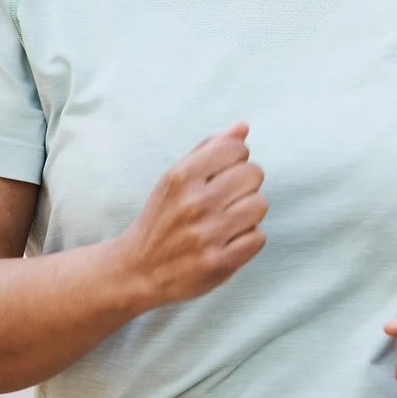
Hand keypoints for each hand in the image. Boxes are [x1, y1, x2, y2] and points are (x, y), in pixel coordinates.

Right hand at [110, 125, 267, 309]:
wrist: (136, 271)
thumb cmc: (163, 218)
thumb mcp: (175, 179)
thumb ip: (210, 150)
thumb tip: (243, 127)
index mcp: (181, 177)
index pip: (236, 149)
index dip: (235, 160)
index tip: (222, 175)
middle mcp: (194, 203)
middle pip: (254, 174)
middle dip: (245, 185)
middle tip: (225, 200)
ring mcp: (207, 235)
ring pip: (260, 205)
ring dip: (248, 213)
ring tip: (227, 221)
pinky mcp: (218, 263)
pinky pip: (258, 237)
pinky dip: (247, 240)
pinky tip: (227, 242)